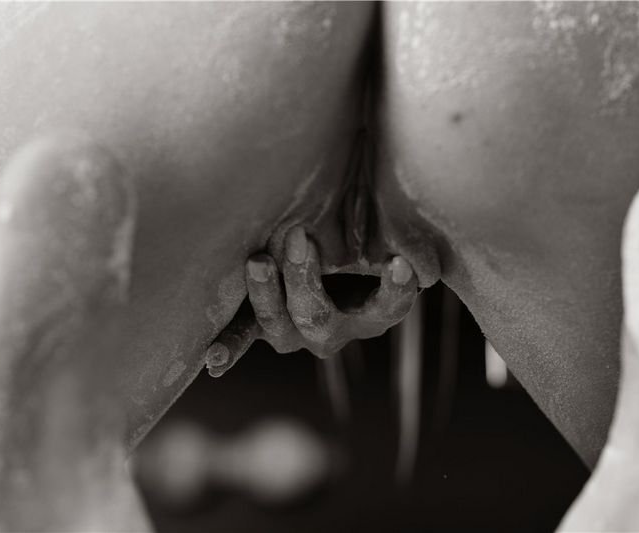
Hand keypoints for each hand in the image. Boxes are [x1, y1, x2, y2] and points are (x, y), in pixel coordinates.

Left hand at [204, 226, 419, 375]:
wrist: (330, 247)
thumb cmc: (366, 233)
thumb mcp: (386, 232)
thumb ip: (403, 236)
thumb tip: (425, 254)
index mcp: (374, 313)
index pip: (390, 305)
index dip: (396, 289)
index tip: (400, 264)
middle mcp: (337, 330)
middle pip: (319, 317)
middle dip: (304, 278)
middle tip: (297, 236)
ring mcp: (297, 332)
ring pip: (279, 326)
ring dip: (266, 295)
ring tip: (258, 262)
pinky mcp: (264, 323)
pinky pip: (244, 337)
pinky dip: (229, 348)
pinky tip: (213, 361)